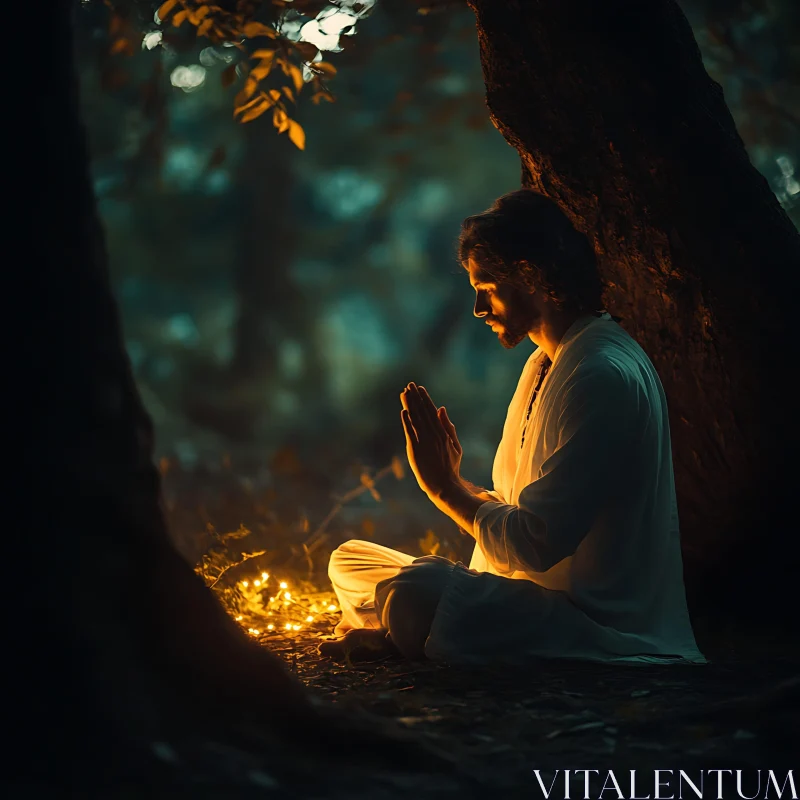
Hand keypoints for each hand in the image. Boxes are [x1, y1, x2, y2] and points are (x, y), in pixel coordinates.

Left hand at [400, 383, 460, 498]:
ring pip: (415, 419)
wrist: (444, 485)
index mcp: (443, 433)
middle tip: (409, 385)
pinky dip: (406, 421)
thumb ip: (448, 427)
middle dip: (415, 397)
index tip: (419, 388)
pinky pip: (410, 432)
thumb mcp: (455, 446)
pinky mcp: (415, 450)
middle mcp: (434, 435)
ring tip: (404, 393)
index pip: (432, 411)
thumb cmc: (450, 467)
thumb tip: (441, 409)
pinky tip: (403, 411)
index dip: (425, 399)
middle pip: (422, 412)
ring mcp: (424, 442)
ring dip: (409, 405)